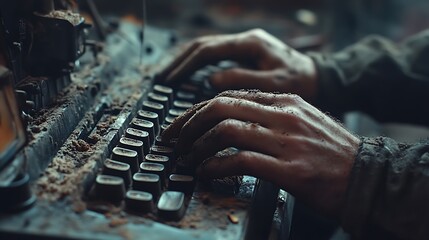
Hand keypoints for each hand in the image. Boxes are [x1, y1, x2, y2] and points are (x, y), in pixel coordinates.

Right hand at [157, 29, 317, 100]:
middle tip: (162, 79)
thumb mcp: (275, 83)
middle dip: (180, 62)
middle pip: (202, 46)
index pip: (208, 50)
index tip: (170, 81)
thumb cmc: (301, 82)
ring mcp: (244, 46)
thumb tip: (212, 80)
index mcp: (250, 43)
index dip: (186, 66)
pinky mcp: (245, 55)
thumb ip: (243, 80)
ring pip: (207, 49)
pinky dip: (199, 66)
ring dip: (186, 62)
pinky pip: (215, 57)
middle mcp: (244, 40)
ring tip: (169, 78)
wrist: (319, 79)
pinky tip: (189, 77)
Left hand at [162, 90, 359, 216]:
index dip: (198, 109)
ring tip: (189, 158)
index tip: (182, 124)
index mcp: (284, 101)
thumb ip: (271, 115)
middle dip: (189, 123)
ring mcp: (285, 141)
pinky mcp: (288, 170)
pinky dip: (214, 166)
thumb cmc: (332, 152)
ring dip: (198, 145)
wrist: (366, 177)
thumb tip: (234, 120)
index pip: (230, 96)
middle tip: (176, 139)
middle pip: (221, 107)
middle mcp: (282, 115)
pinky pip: (239, 161)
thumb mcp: (304, 121)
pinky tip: (207, 173)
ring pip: (225, 130)